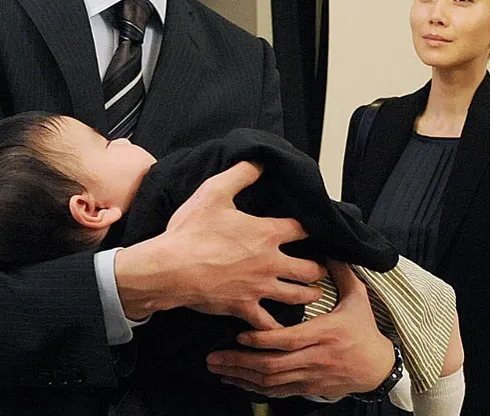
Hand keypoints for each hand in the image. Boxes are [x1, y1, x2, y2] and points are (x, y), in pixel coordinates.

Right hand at [115, 161, 326, 326]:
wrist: (169, 269)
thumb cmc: (191, 232)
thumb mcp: (215, 193)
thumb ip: (240, 175)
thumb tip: (258, 162)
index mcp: (267, 234)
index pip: (303, 229)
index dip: (311, 228)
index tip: (315, 229)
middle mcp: (270, 262)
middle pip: (310, 268)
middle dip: (318, 268)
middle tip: (320, 268)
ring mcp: (259, 288)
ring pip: (297, 295)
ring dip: (308, 294)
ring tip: (314, 293)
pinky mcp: (244, 308)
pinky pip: (268, 323)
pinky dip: (277, 327)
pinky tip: (281, 328)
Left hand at [206, 261, 395, 398]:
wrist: (376, 367)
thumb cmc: (365, 331)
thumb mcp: (358, 299)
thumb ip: (343, 275)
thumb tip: (330, 251)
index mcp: (326, 333)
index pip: (289, 340)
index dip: (263, 340)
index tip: (240, 336)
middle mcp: (316, 357)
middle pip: (273, 365)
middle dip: (241, 362)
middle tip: (214, 357)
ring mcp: (311, 376)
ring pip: (271, 381)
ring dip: (242, 377)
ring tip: (219, 369)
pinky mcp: (308, 388)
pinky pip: (277, 391)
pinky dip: (254, 388)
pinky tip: (237, 382)